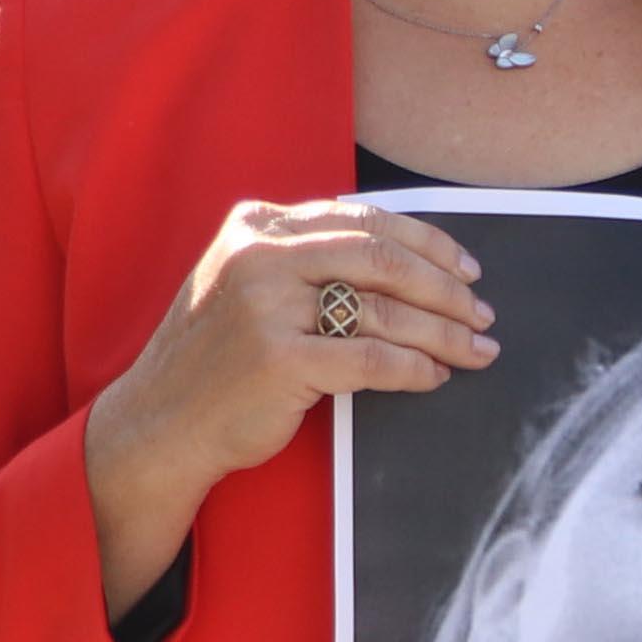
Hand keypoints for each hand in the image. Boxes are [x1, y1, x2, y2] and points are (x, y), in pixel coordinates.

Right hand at [84, 201, 497, 614]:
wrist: (159, 423)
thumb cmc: (212, 359)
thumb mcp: (244, 282)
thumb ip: (302, 258)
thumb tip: (405, 261)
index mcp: (256, 225)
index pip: (363, 218)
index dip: (426, 242)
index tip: (465, 267)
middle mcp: (260, 255)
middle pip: (382, 257)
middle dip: (445, 287)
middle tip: (482, 312)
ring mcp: (268, 307)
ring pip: (384, 309)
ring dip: (443, 333)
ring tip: (475, 350)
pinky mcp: (280, 360)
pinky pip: (371, 359)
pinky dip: (414, 369)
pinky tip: (435, 377)